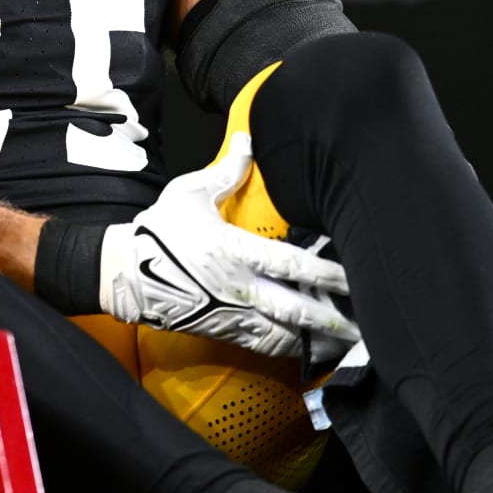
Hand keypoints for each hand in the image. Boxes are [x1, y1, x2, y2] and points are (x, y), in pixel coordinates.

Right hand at [98, 130, 359, 356]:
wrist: (127, 272)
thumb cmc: (159, 230)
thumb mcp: (189, 193)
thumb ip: (225, 172)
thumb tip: (248, 140)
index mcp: (233, 251)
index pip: (291, 264)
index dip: (326, 273)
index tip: (355, 277)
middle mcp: (238, 287)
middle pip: (295, 308)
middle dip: (333, 318)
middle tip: (366, 327)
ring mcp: (232, 313)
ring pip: (284, 334)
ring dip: (318, 342)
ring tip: (350, 346)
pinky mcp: (224, 329)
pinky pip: (264, 345)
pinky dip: (291, 351)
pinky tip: (312, 352)